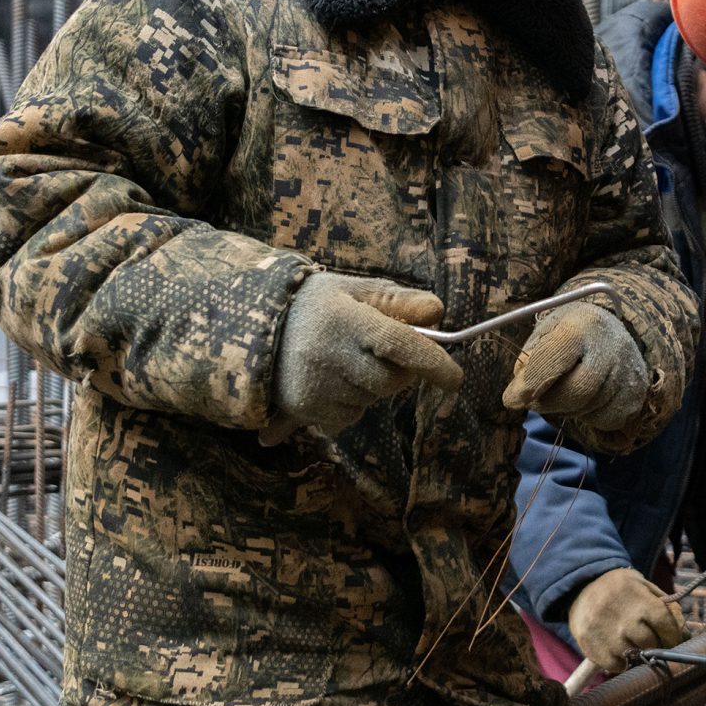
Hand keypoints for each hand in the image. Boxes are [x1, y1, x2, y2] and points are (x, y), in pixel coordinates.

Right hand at [268, 272, 464, 440]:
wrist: (250, 326)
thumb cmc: (313, 304)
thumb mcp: (353, 290)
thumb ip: (397, 300)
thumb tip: (438, 312)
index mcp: (344, 318)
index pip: (398, 343)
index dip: (432, 362)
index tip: (454, 379)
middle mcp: (328, 354)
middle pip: (389, 381)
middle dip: (397, 372)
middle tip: (380, 353)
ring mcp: (314, 385)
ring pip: (370, 400)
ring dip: (370, 386)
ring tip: (342, 361)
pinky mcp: (303, 409)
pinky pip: (348, 416)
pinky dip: (350, 402)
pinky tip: (330, 380)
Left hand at [502, 300, 648, 430]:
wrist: (610, 330)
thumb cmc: (568, 332)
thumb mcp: (543, 335)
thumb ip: (528, 363)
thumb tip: (516, 397)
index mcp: (582, 324)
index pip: (554, 359)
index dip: (530, 384)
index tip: (512, 399)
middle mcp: (611, 347)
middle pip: (578, 391)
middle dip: (549, 402)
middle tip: (534, 401)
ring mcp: (629, 371)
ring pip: (590, 410)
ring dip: (567, 410)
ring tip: (563, 392)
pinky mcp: (636, 393)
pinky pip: (606, 420)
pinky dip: (588, 416)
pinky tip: (585, 399)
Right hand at [566, 566, 685, 674]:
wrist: (580, 588)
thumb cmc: (620, 589)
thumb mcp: (642, 585)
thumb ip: (664, 606)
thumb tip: (684, 634)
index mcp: (637, 597)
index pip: (664, 622)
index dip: (672, 635)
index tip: (673, 640)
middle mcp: (621, 617)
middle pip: (649, 643)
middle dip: (655, 646)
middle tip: (654, 643)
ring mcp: (604, 634)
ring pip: (632, 657)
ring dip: (638, 654)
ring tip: (635, 645)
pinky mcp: (591, 647)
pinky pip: (615, 666)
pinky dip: (621, 662)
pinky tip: (620, 650)